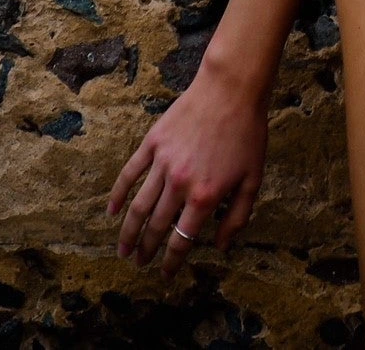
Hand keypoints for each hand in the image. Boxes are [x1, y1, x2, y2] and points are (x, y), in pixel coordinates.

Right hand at [107, 59, 268, 277]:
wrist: (231, 89)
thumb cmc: (246, 133)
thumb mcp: (253, 178)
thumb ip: (237, 216)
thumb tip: (222, 246)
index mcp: (204, 197)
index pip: (181, 240)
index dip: (171, 262)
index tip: (165, 274)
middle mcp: (180, 184)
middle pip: (156, 227)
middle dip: (146, 250)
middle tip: (139, 263)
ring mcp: (163, 163)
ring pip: (139, 206)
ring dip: (128, 232)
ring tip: (123, 250)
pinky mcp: (153, 143)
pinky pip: (130, 173)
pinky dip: (118, 194)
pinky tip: (112, 211)